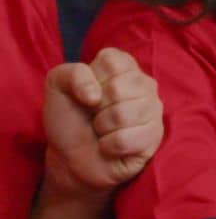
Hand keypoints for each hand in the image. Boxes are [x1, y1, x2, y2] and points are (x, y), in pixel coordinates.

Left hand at [43, 48, 163, 194]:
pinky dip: (109, 146)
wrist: (71, 158)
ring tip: (103, 130)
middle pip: (118, 89)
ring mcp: (153, 109)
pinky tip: (110, 146)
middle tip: (95, 115)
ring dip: (102, 127)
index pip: (111, 60)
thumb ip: (72, 73)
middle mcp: (143, 83)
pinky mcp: (154, 137)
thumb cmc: (68, 119)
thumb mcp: (57, 86)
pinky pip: (126, 139)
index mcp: (123, 66)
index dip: (92, 80)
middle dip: (97, 108)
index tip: (88, 94)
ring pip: (123, 114)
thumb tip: (95, 95)